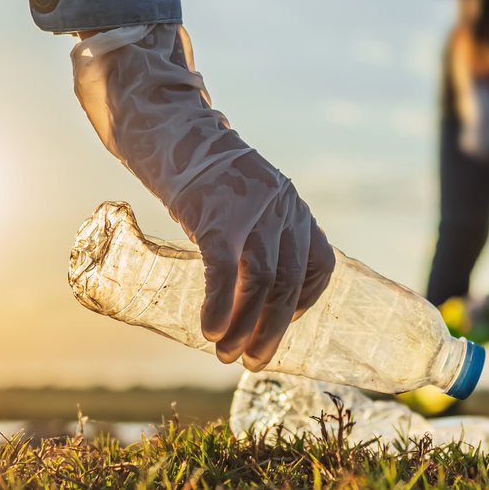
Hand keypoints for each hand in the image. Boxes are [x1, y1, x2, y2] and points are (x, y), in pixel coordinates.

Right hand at [172, 156, 334, 367]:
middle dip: (272, 329)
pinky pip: (224, 269)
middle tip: (253, 362)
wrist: (168, 127)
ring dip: (243, 326)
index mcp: (293, 209)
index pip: (320, 265)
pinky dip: (219, 304)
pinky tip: (210, 329)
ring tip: (226, 354)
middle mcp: (282, 209)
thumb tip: (248, 292)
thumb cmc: (203, 176)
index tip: (282, 324)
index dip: (305, 303)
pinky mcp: (215, 214)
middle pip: (288, 282)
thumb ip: (257, 237)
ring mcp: (251, 210)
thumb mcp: (247, 202)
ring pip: (259, 282)